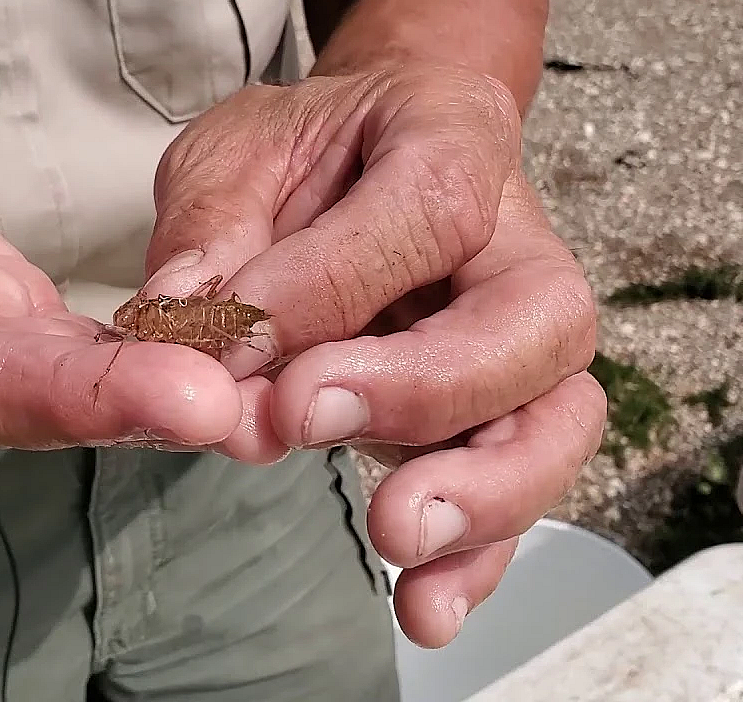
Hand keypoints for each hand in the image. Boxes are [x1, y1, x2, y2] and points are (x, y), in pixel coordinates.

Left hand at [142, 69, 605, 647]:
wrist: (370, 158)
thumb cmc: (306, 153)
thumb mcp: (236, 152)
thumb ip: (212, 229)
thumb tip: (186, 324)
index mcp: (454, 137)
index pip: (429, 210)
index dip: (330, 283)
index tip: (235, 342)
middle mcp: (515, 244)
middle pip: (534, 327)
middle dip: (424, 389)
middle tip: (308, 423)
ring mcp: (518, 339)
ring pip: (556, 422)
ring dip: (482, 494)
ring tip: (396, 538)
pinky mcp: (496, 413)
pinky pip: (518, 487)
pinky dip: (478, 555)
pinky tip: (425, 606)